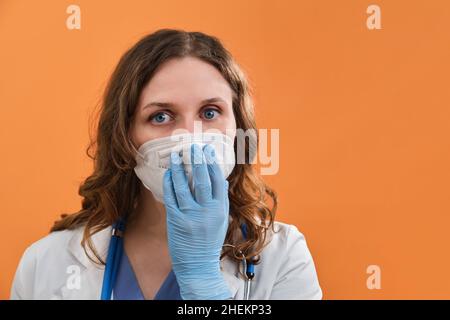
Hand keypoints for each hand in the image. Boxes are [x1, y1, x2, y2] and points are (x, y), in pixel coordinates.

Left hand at [163, 143, 231, 299]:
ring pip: (184, 186)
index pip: (217, 180)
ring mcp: (190, 215)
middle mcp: (207, 210)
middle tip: (194, 146)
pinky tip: (169, 173)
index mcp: (220, 209)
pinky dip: (170, 183)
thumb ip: (221, 200)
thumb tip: (221, 181)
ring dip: (180, 168)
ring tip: (177, 155)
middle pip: (202, 180)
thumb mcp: (221, 221)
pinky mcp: (176, 220)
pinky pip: (171, 197)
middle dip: (198, 161)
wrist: (198, 264)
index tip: (208, 150)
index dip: (212, 163)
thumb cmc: (210, 242)